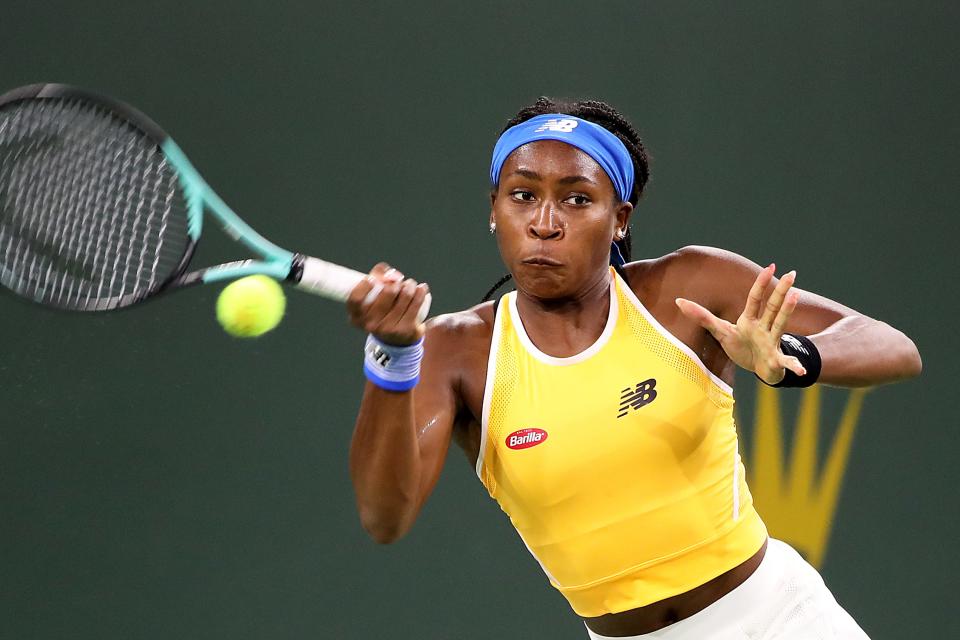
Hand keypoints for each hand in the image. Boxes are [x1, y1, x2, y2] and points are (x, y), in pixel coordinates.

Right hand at [347, 262, 429, 345]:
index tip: (374, 278)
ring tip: (410, 284)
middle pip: (387, 292)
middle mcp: (371, 324)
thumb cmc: (382, 312)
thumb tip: (392, 274)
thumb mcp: (372, 298)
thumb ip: (377, 277)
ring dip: (410, 285)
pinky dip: (420, 292)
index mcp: (357, 317)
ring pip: (404, 295)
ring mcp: (389, 328)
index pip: (356, 298)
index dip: (365, 284)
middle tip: (398, 281)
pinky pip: (416, 304)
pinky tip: (421, 288)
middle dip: (396, 281)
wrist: (396, 339)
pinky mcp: (406, 329)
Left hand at [675, 264, 804, 384]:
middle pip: (772, 306)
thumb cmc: (740, 346)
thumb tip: (678, 300)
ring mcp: (771, 342)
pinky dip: (794, 365)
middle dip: (781, 291)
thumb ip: (701, 316)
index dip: (761, 283)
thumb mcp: (720, 331)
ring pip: (780, 325)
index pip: (756, 299)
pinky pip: (786, 362)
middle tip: (792, 273)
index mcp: (750, 320)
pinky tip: (801, 370)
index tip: (771, 266)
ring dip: (787, 311)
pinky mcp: (775, 360)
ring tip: (796, 296)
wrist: (758, 367)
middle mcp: (764, 328)